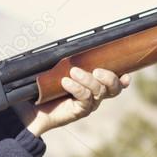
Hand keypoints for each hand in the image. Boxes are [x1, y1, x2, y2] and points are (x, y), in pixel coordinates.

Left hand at [11, 67, 129, 136]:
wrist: (30, 109)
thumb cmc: (43, 87)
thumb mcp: (56, 70)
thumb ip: (67, 60)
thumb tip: (69, 45)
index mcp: (94, 84)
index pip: (115, 81)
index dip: (122, 78)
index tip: (126, 73)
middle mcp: (95, 95)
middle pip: (113, 88)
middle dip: (110, 77)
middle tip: (97, 70)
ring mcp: (88, 104)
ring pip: (99, 91)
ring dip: (88, 80)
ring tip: (73, 72)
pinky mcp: (79, 111)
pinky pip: (85, 99)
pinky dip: (78, 88)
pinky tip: (66, 82)